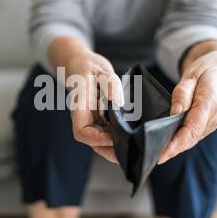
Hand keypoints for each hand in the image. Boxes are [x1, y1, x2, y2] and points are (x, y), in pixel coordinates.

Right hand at [49, 37, 123, 163]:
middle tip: (132, 152)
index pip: (82, 132)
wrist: (83, 65)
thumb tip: (117, 102)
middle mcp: (84, 118)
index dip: (97, 139)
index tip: (114, 137)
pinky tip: (135, 138)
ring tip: (136, 148)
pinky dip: (120, 138)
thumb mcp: (100, 70)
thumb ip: (110, 84)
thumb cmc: (89, 67)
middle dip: (111, 150)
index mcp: (80, 108)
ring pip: (102, 141)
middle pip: (94, 143)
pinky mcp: (101, 120)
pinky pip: (108, 134)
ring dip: (117, 147)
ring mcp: (92, 121)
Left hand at [158, 41, 216, 164]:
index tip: (163, 152)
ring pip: (190, 140)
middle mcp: (213, 118)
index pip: (193, 128)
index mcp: (210, 103)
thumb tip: (175, 112)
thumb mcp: (191, 75)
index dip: (177, 143)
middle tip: (152, 158)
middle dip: (172, 150)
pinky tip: (165, 147)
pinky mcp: (206, 126)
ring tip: (154, 155)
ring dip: (174, 149)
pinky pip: (191, 136)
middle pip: (190, 138)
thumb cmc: (206, 71)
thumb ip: (182, 93)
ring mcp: (211, 123)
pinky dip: (179, 143)